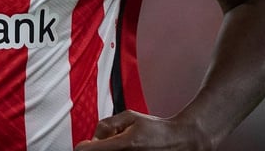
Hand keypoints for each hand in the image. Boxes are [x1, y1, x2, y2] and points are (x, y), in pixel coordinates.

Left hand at [74, 110, 213, 150]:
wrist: (180, 141)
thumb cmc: (156, 130)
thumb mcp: (130, 116)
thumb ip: (107, 125)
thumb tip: (92, 138)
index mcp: (123, 144)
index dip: (85, 146)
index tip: (88, 144)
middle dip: (98, 148)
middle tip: (106, 142)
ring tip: (121, 146)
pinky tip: (128, 150)